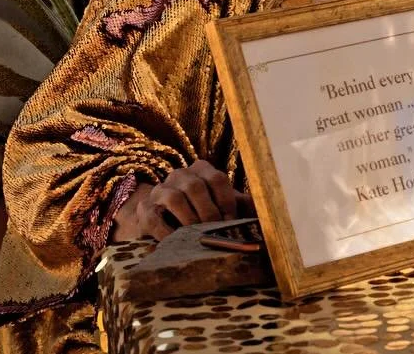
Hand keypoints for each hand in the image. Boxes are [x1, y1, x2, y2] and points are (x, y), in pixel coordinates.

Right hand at [112, 160, 252, 241]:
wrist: (160, 219)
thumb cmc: (198, 212)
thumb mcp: (220, 206)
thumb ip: (242, 206)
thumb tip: (269, 213)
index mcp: (201, 170)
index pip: (217, 178)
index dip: (227, 200)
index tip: (231, 220)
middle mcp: (180, 175)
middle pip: (196, 187)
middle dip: (209, 211)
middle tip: (215, 230)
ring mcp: (160, 191)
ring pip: (175, 198)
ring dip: (189, 219)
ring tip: (197, 236)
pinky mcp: (144, 211)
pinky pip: (155, 219)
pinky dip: (167, 233)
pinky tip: (177, 243)